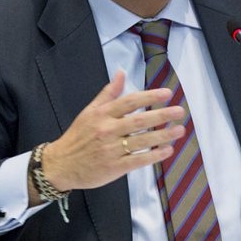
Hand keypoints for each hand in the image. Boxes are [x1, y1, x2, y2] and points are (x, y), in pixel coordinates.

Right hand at [37, 73, 186, 198]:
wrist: (60, 164)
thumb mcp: (89, 112)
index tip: (167, 94)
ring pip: (142, 140)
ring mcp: (111, 150)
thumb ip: (107, 94)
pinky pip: (138, 160)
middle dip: (161, 115)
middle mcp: (107, 130)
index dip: (149, 96)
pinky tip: (167, 150)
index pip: (128, 102)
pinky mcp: (114, 167)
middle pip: (139, 121)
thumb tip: (121, 73)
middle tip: (179, 111)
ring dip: (163, 135)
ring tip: (179, 130)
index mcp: (101, 115)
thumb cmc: (77, 137)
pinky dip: (154, 155)